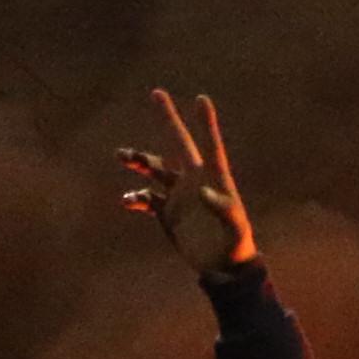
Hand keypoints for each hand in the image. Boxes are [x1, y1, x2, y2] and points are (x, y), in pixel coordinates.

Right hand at [118, 89, 257, 276]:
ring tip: (122, 156)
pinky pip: (145, 198)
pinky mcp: (165, 212)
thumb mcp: (234, 225)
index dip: (205, 123)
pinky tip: (128, 201)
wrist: (221, 266)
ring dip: (139, 159)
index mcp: (214, 178)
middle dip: (167, 119)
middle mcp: (193, 180)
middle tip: (157, 92)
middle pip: (177, 143)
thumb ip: (221, 207)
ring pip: (154, 168)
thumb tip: (203, 192)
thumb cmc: (236, 244)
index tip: (201, 98)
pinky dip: (135, 197)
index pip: (209, 145)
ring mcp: (178, 194)